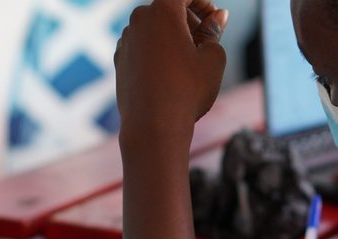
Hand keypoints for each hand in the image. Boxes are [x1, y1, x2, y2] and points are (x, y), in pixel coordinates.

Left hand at [114, 0, 229, 138]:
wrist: (153, 127)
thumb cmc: (187, 91)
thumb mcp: (212, 57)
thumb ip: (214, 30)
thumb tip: (218, 16)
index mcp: (162, 11)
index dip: (203, 2)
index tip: (215, 19)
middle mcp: (138, 20)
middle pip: (168, 7)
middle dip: (190, 18)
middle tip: (207, 39)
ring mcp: (126, 40)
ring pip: (154, 26)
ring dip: (173, 34)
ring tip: (190, 59)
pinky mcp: (119, 59)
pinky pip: (142, 44)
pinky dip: (157, 49)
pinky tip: (171, 72)